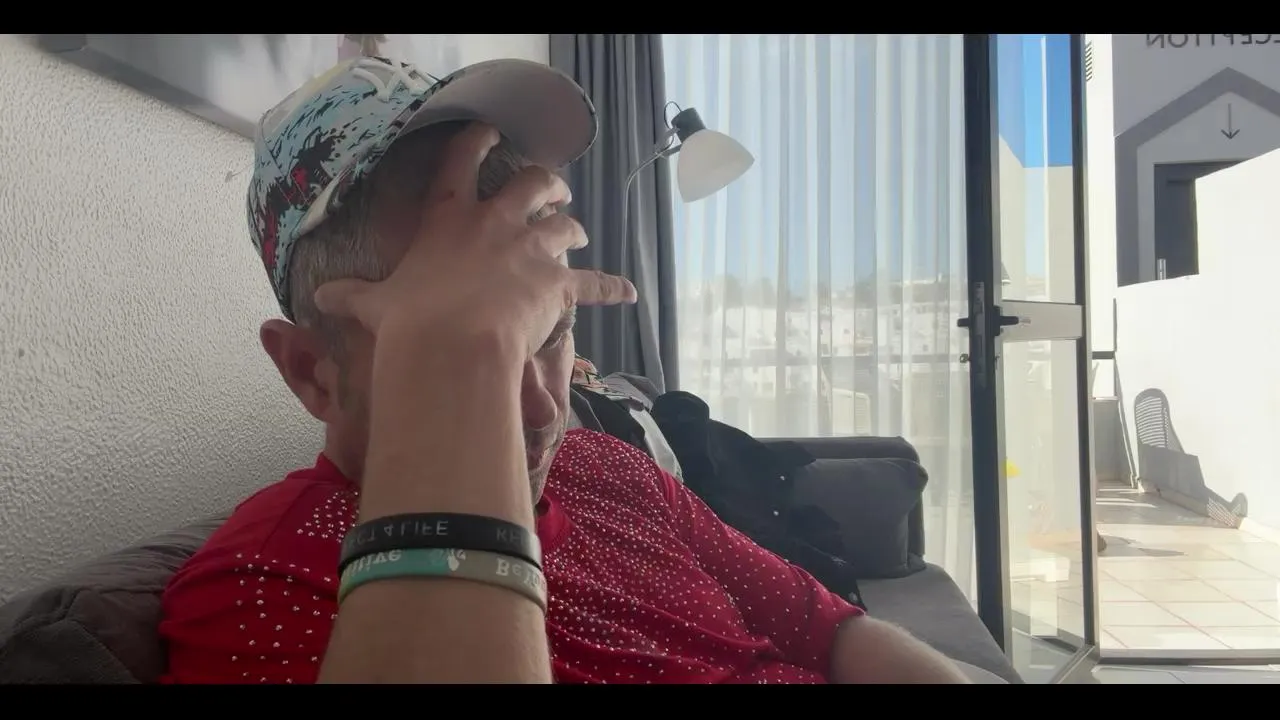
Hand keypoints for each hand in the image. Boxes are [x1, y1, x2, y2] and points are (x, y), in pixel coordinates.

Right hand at [312, 122, 636, 359]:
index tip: (491, 131)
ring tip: (577, 230)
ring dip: (572, 226)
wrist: (453, 344)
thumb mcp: (374, 304)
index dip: (477, 141)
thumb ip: (353, 296)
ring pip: (564, 225)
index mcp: (449, 218)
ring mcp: (532, 249)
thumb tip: (318, 299)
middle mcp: (496, 223)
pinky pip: (594, 282)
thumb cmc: (410, 321)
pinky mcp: (559, 282)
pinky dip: (613, 287)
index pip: (462, 162)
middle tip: (552, 187)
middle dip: (545, 183)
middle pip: (531, 184)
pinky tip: (629, 292)